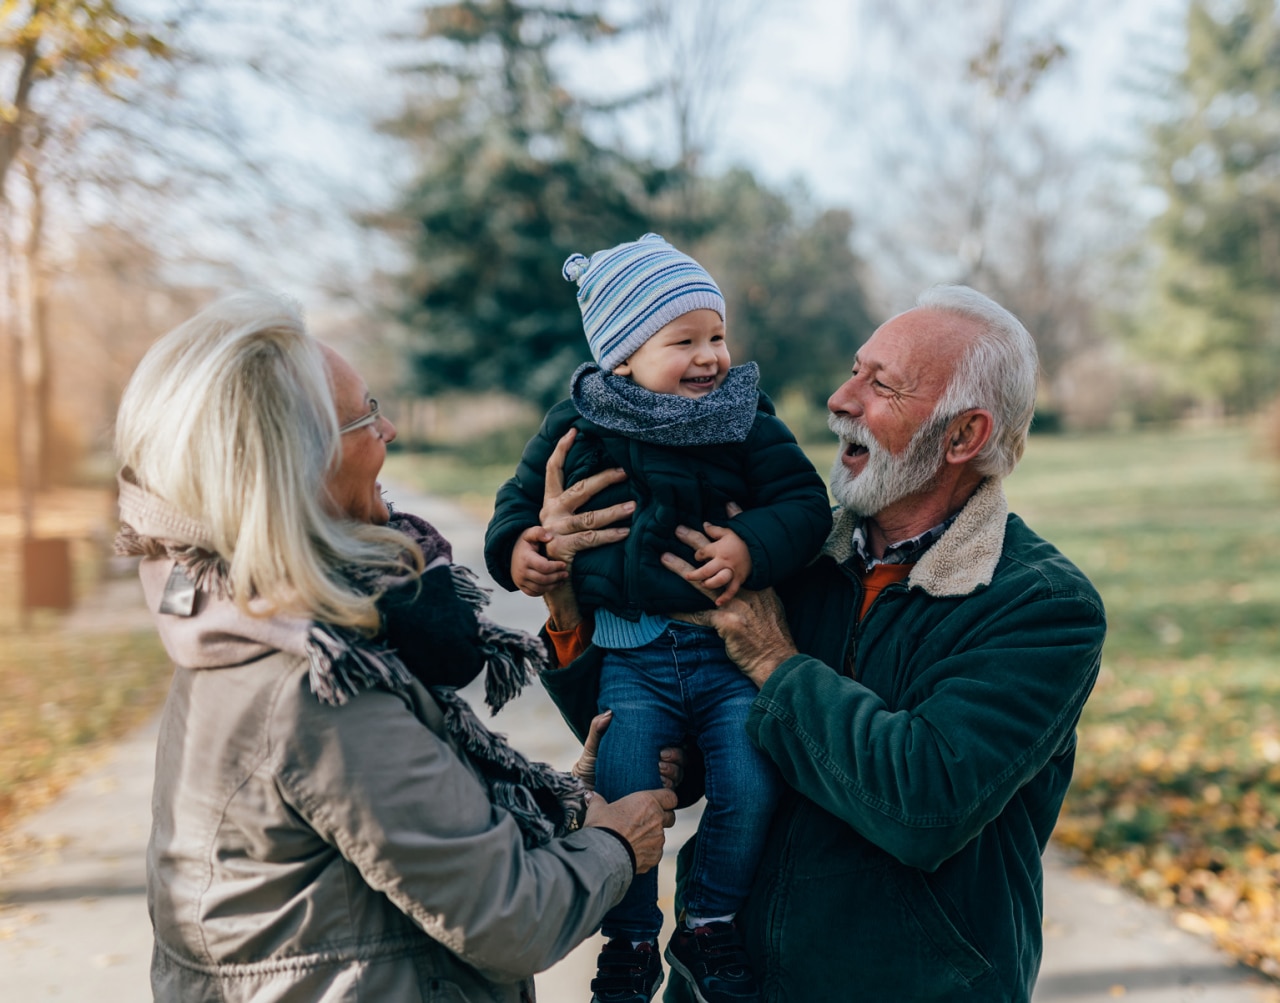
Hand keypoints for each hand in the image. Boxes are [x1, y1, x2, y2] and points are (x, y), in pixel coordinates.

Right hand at [511, 525, 566, 596]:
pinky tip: (552, 585)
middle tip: (566, 574)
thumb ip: (539, 532)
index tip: (564, 564)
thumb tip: (549, 537)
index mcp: (525, 559)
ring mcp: (520, 580)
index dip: (556, 567)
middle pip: (543, 579)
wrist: (509, 553)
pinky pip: (533, 593)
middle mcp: (521, 572)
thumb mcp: (529, 533)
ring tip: (562, 580)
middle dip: (557, 577)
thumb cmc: (524, 543)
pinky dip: (544, 591)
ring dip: (553, 586)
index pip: (544, 567)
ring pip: (539, 588)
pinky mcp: (520, 586)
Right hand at [540, 428, 632, 563]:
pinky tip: (626, 532)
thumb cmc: (565, 545)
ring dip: (614, 512)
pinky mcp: (562, 547)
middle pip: (580, 489)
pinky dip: (610, 535)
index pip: (553, 469)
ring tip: (634, 507)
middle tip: (626, 472)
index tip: (573, 431)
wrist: (549, 577)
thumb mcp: (564, 521)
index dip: (561, 449)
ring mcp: (555, 530)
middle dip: (604, 479)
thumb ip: (575, 503)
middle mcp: (551, 512)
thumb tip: (603, 479)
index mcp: (551, 501)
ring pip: (590, 517)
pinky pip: (591, 538)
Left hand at [572, 711, 684, 792]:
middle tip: (661, 759)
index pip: (672, 747)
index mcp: (646, 752)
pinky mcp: (648, 799)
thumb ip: (598, 728)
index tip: (662, 750)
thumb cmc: (589, 769)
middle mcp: (654, 768)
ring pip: (676, 778)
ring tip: (659, 770)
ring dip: (673, 773)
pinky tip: (657, 785)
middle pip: (679, 763)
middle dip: (676, 759)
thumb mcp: (593, 747)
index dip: (675, 749)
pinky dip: (666, 789)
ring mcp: (653, 784)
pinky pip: (666, 795)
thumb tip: (609, 713)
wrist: (582, 793)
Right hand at [584, 788, 677, 873]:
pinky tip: (632, 852)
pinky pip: (655, 853)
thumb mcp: (596, 809)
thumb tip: (590, 795)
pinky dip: (647, 852)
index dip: (666, 799)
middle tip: (645, 821)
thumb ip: (597, 800)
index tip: (660, 802)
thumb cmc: (602, 826)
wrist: (602, 855)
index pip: (670, 796)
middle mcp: (657, 819)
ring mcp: (658, 839)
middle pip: (670, 817)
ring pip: (661, 836)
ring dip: (652, 837)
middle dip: (662, 819)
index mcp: (648, 802)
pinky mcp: (655, 857)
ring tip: (633, 840)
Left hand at [663, 523, 797, 687]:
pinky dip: (681, 609)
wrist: (777, 660)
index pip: (742, 551)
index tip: (720, 512)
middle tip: (679, 529)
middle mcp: (747, 590)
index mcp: (757, 584)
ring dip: (681, 568)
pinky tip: (666, 604)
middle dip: (697, 542)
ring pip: (702, 581)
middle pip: (718, 560)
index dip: (730, 531)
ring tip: (664, 557)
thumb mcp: (771, 609)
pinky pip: (697, 613)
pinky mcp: (725, 622)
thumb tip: (739, 584)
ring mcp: (736, 604)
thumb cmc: (773, 637)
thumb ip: (756, 593)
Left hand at [682, 523, 750, 604]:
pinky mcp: (740, 579)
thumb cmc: (744, 539)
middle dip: (695, 574)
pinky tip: (718, 603)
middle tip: (688, 576)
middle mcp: (724, 561)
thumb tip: (705, 524)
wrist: (762, 547)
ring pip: (717, 581)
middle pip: (706, 570)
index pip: (702, 553)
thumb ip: (715, 530)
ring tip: (702, 584)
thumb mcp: (729, 531)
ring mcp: (732, 571)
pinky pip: (732, 590)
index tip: (698, 557)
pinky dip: (725, 597)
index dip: (698, 555)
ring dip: (708, 584)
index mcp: (719, 548)